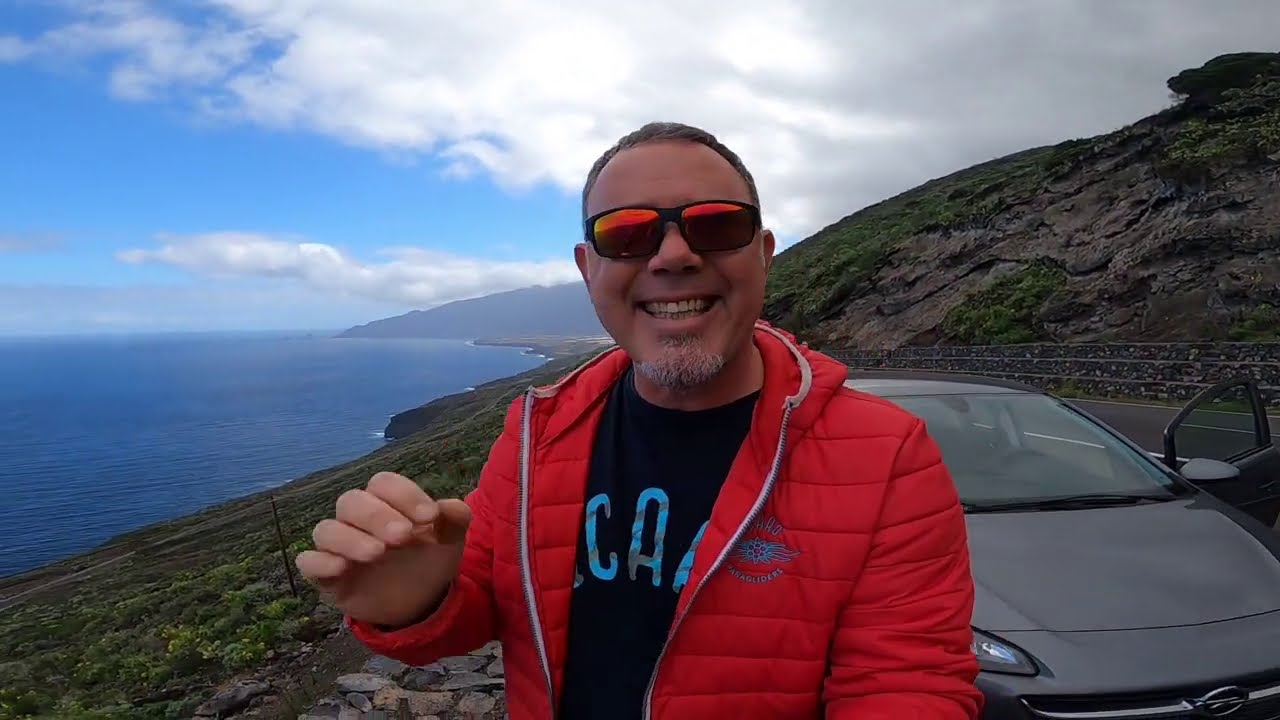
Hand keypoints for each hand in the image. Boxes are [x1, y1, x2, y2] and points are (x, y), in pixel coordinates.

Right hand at [295, 471, 472, 626]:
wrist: (421, 601)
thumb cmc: (430, 559)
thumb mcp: (449, 541)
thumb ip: (454, 520)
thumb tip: (454, 506)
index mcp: (387, 502)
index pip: (383, 483)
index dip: (405, 495)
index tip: (430, 518)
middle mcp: (358, 519)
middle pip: (351, 501)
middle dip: (376, 516)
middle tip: (403, 536)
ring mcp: (340, 546)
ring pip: (326, 529)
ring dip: (349, 539)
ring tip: (378, 553)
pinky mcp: (327, 575)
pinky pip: (309, 561)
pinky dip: (320, 562)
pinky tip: (342, 569)